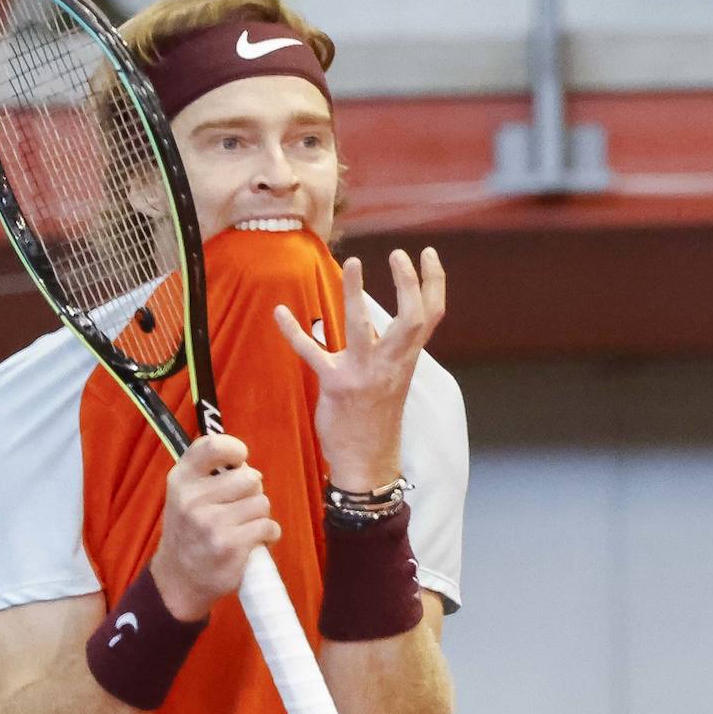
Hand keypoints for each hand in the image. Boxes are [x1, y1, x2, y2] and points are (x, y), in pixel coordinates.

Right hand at [149, 435, 280, 621]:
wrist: (178, 580)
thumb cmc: (189, 532)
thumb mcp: (184, 496)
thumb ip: (210, 475)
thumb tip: (248, 466)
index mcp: (180, 480)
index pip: (211, 446)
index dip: (234, 449)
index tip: (240, 460)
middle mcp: (192, 500)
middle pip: (249, 477)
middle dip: (253, 492)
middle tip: (241, 507)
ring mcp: (211, 524)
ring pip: (261, 503)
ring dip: (260, 515)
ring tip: (244, 527)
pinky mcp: (230, 546)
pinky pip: (268, 526)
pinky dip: (269, 533)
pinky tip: (254, 541)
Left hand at [274, 248, 445, 492]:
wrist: (367, 460)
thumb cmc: (378, 417)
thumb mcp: (393, 378)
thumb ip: (389, 349)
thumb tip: (376, 318)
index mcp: (406, 359)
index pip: (431, 315)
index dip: (432, 281)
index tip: (426, 253)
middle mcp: (390, 363)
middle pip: (411, 318)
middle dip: (408, 283)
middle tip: (398, 253)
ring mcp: (363, 373)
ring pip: (362, 328)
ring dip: (355, 294)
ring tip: (352, 263)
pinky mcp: (335, 385)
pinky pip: (312, 353)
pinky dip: (293, 332)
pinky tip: (279, 312)